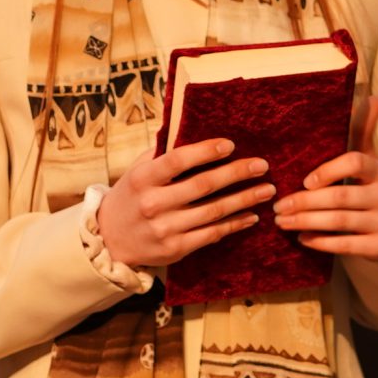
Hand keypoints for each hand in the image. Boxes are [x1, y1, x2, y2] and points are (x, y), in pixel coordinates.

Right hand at [98, 136, 274, 268]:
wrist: (110, 240)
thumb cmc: (132, 196)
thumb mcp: (137, 171)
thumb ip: (162, 152)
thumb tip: (192, 127)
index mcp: (143, 179)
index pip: (177, 160)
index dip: (205, 151)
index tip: (231, 145)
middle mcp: (153, 203)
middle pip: (203, 185)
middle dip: (236, 173)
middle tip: (262, 165)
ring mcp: (165, 228)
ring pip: (213, 211)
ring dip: (245, 199)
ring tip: (267, 189)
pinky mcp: (176, 249)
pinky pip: (212, 234)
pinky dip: (235, 224)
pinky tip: (252, 215)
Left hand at [275, 96, 377, 260]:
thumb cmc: (369, 186)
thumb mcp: (368, 159)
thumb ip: (363, 130)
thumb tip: (372, 96)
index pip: (356, 162)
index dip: (328, 170)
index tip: (303, 181)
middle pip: (341, 196)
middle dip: (305, 202)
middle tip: (278, 205)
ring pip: (340, 221)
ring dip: (306, 221)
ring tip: (282, 222)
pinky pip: (346, 245)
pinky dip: (320, 242)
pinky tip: (302, 237)